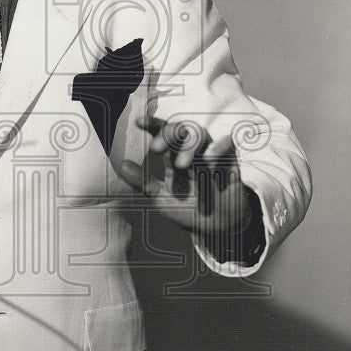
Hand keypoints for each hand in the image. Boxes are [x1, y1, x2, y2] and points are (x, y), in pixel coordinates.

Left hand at [114, 116, 253, 243]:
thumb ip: (142, 182)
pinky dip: (217, 147)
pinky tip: (209, 158)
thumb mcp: (161, 198)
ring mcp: (210, 154)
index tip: (138, 122)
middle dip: (167, 134)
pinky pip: (226, 144)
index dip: (152, 125)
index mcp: (172, 156)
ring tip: (180, 165)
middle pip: (180, 128)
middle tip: (156, 149)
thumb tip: (121, 165)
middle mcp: (190, 151)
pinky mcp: (229, 161)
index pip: (162, 134)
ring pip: (200, 134)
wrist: (215, 228)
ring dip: (188, 146)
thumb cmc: (187, 208)